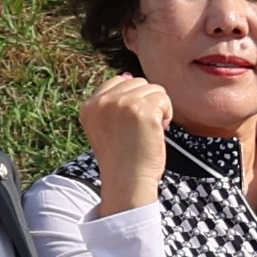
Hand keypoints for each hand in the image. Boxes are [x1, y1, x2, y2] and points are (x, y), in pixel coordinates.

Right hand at [81, 70, 172, 212]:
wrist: (127, 182)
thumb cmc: (123, 159)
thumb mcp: (107, 126)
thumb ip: (114, 102)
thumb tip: (128, 74)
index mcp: (89, 106)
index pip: (118, 81)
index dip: (132, 100)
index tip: (132, 124)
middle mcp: (103, 102)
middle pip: (138, 82)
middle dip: (147, 103)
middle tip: (142, 129)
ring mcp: (122, 104)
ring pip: (154, 89)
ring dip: (158, 109)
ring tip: (149, 131)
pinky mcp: (142, 110)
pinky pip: (164, 99)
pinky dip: (167, 114)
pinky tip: (158, 132)